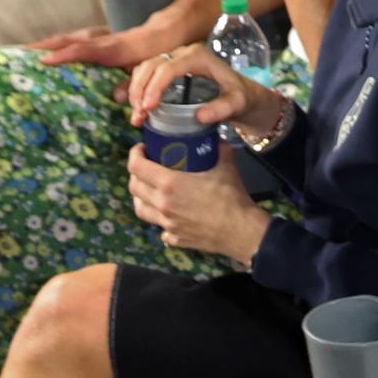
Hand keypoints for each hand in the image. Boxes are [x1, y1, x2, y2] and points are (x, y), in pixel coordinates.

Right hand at [29, 22, 170, 72]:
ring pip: (69, 38)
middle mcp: (102, 40)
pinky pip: (75, 41)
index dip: (64, 55)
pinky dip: (59, 44)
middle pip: (69, 39)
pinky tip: (49, 52)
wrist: (166, 34)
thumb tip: (118, 99)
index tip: (44, 61)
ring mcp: (99, 38)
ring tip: (26, 52)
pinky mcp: (99, 40)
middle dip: (44, 46)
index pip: (84, 50)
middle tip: (20, 53)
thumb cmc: (157, 54)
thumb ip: (135, 86)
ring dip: (48, 43)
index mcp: (113, 49)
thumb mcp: (150, 72)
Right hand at [125, 46, 267, 131]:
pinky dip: (140, 91)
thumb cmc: (240, 96)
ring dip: (137, 90)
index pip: (169, 67)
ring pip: (146, 68)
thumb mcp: (237, 103)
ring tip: (137, 115)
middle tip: (138, 114)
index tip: (148, 107)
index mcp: (198, 56)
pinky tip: (140, 110)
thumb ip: (222, 109)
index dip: (155, 86)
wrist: (243, 94)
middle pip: (151, 65)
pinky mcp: (169, 69)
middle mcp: (183, 53)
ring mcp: (174, 60)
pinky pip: (148, 75)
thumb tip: (200, 116)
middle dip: (140, 89)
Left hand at [127, 146, 271, 263]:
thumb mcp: (226, 167)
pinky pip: (160, 229)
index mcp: (169, 184)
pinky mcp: (176, 238)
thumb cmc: (233, 199)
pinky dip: (161, 221)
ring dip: (141, 197)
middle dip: (135, 174)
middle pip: (134, 187)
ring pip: (140, 209)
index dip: (135, 154)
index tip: (142, 150)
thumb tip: (218, 139)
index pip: (136, 166)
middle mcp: (163, 204)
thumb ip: (219, 149)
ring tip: (150, 191)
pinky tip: (170, 216)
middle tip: (146, 167)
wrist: (243, 232)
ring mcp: (167, 224)